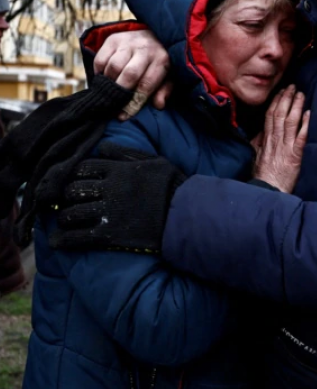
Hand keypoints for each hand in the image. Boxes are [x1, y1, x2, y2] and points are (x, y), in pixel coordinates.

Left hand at [48, 142, 184, 252]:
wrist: (187, 214)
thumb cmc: (174, 186)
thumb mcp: (155, 161)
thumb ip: (127, 153)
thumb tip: (101, 147)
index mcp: (119, 170)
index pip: (83, 168)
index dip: (75, 176)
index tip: (75, 182)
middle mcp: (110, 189)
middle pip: (73, 190)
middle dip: (67, 196)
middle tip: (69, 202)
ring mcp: (109, 213)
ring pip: (71, 214)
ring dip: (65, 218)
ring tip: (67, 221)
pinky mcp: (110, 235)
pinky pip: (78, 237)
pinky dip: (63, 240)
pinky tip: (58, 241)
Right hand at [94, 30, 171, 118]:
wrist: (153, 36)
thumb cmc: (159, 62)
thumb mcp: (169, 76)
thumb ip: (164, 90)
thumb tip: (159, 105)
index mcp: (161, 59)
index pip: (146, 84)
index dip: (134, 102)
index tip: (124, 115)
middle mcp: (145, 49)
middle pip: (129, 74)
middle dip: (120, 93)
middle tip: (113, 106)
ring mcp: (128, 42)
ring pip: (113, 67)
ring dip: (108, 83)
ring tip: (109, 92)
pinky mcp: (113, 39)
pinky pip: (100, 59)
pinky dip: (99, 72)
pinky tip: (104, 78)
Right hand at [252, 86, 309, 192]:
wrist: (267, 190)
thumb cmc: (262, 176)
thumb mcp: (255, 156)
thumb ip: (258, 142)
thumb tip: (260, 131)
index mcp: (265, 140)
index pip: (270, 115)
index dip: (276, 102)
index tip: (281, 91)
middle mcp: (275, 140)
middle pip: (279, 114)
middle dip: (286, 99)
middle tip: (293, 86)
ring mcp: (285, 147)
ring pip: (290, 122)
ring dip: (296, 106)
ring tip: (301, 94)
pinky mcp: (295, 156)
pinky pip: (301, 137)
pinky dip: (305, 124)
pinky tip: (309, 114)